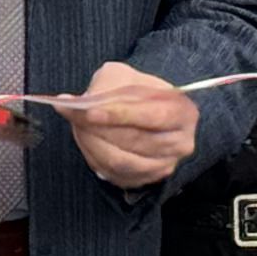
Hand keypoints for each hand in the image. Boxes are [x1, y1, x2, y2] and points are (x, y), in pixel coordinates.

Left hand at [61, 61, 198, 188]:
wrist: (142, 111)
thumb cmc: (134, 91)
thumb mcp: (123, 76)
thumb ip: (103, 87)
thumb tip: (73, 103)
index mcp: (183, 112)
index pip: (153, 116)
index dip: (120, 115)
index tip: (90, 111)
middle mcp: (181, 142)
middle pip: (135, 140)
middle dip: (98, 128)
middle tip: (74, 116)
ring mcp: (165, 164)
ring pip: (121, 160)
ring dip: (92, 142)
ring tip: (78, 126)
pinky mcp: (146, 179)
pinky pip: (114, 173)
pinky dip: (94, 156)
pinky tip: (87, 139)